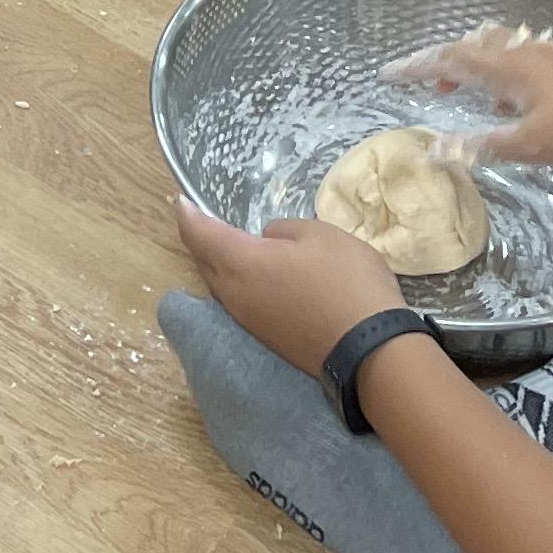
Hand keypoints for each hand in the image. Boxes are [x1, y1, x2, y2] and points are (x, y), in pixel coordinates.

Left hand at [174, 195, 402, 377]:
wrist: (370, 350)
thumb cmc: (345, 281)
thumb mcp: (319, 235)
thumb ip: (282, 231)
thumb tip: (267, 242)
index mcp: (239, 263)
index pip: (199, 234)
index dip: (188, 215)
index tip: (182, 202)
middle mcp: (233, 295)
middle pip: (204, 261)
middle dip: (199, 238)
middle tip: (201, 219)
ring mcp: (249, 321)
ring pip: (221, 285)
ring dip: (218, 263)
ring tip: (227, 244)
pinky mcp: (267, 338)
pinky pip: (239, 301)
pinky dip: (238, 283)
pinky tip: (255, 276)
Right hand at [392, 23, 552, 178]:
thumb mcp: (535, 144)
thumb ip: (485, 145)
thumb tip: (434, 149)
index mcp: (512, 68)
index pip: (452, 60)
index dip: (418, 67)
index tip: (388, 74)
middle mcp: (531, 54)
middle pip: (478, 47)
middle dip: (448, 64)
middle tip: (432, 85)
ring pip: (506, 54)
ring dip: (481, 70)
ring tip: (472, 93)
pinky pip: (530, 66)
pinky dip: (510, 79)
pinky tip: (523, 103)